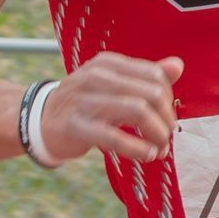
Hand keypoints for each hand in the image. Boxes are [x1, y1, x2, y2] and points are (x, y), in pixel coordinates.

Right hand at [44, 52, 184, 164]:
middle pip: (151, 93)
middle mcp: (96, 76)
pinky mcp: (75, 126)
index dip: (169, 99)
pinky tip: (147, 154)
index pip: (155, 75)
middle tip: (166, 136)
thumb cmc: (86, 103)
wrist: (40, 120)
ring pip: (138, 111)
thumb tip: (178, 66)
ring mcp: (84, 100)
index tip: (167, 118)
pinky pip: (114, 136)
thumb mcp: (113, 84)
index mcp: (108, 63)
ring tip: (160, 148)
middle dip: (166, 119)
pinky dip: (137, 148)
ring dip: (157, 134)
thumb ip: (145, 76)